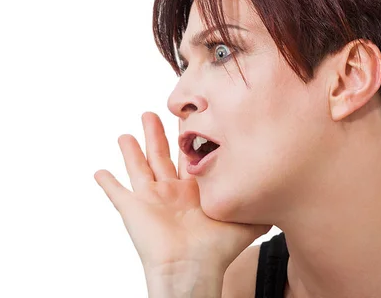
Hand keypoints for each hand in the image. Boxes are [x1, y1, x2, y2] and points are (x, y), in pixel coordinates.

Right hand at [94, 111, 271, 273]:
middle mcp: (172, 192)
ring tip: (126, 134)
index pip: (189, 158)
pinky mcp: (132, 208)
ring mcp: (151, 200)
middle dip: (158, 134)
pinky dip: (107, 182)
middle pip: (162, 155)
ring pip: (138, 167)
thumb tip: (281, 198)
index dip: (188, 139)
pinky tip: (98, 171)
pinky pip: (115, 192)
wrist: (191, 267)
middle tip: (153, 112)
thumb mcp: (244, 219)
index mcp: (195, 191)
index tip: (189, 117)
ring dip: (131, 150)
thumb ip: (260, 206)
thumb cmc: (216, 247)